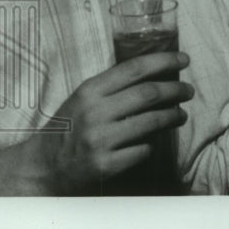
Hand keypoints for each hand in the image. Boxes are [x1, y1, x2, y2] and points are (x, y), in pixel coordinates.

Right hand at [27, 51, 192, 193]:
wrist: (39, 168)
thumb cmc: (67, 128)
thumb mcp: (82, 99)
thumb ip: (112, 86)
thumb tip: (155, 73)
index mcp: (89, 91)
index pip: (135, 68)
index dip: (164, 61)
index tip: (185, 60)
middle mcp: (94, 113)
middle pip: (149, 94)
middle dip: (176, 90)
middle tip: (188, 91)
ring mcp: (100, 140)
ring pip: (151, 122)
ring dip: (173, 116)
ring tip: (181, 114)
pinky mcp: (105, 165)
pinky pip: (143, 150)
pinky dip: (152, 144)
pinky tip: (153, 141)